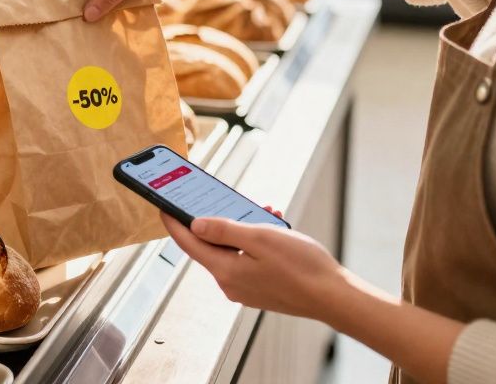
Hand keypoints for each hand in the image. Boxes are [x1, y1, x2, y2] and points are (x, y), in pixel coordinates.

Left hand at [162, 212, 348, 320]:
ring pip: (233, 250)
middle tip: (220, 198)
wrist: (333, 297)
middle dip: (217, 219)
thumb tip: (195, 224)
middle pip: (210, 245)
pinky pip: (248, 259)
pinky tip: (274, 228)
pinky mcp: (260, 289)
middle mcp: (230, 283)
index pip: (188, 243)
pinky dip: (256, 242)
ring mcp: (245, 289)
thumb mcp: (260, 237)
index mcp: (225, 271)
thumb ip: (224, 230)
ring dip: (243, 228)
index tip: (162, 205)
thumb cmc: (301, 267)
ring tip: (263, 211)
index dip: (173, 222)